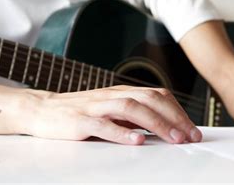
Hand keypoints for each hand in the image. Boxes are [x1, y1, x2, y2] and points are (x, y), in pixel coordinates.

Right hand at [20, 85, 201, 144]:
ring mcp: (95, 107)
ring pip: (131, 108)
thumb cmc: (79, 112)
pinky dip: (122, 132)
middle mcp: (111, 96)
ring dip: (156, 123)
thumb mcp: (109, 110)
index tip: (192, 129)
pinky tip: (137, 140)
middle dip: (174, 117)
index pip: (157, 96)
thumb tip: (162, 128)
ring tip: (173, 138)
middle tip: (190, 136)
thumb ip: (132, 116)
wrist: (41, 110)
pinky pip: (103, 125)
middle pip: (149, 99)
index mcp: (121, 92)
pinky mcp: (80, 121)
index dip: (177, 111)